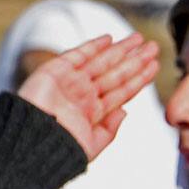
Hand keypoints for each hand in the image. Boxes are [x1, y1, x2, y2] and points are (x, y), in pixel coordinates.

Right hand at [17, 33, 159, 160]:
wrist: (33, 143)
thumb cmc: (61, 149)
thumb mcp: (93, 144)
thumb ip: (110, 129)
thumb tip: (125, 112)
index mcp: (94, 112)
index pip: (123, 90)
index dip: (140, 78)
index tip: (155, 66)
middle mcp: (84, 95)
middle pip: (116, 73)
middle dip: (135, 60)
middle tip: (153, 47)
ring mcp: (71, 82)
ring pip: (102, 62)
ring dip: (121, 50)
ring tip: (139, 39)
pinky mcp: (55, 71)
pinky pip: (78, 55)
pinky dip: (93, 46)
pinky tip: (109, 39)